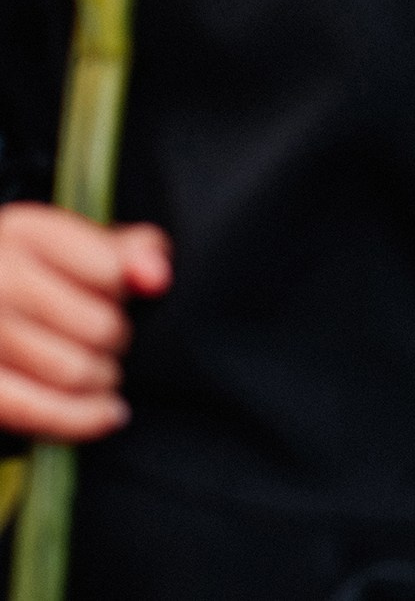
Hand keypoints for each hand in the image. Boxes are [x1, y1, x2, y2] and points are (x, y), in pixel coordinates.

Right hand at [0, 204, 169, 440]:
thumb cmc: (23, 280)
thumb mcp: (66, 247)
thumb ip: (123, 250)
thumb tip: (157, 277)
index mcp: (23, 231)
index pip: (113, 271)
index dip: (126, 294)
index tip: (113, 300)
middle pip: (100, 326)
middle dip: (117, 342)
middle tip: (107, 344)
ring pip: (76, 371)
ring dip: (103, 380)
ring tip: (102, 374)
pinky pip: (37, 410)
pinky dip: (83, 418)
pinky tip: (108, 414)